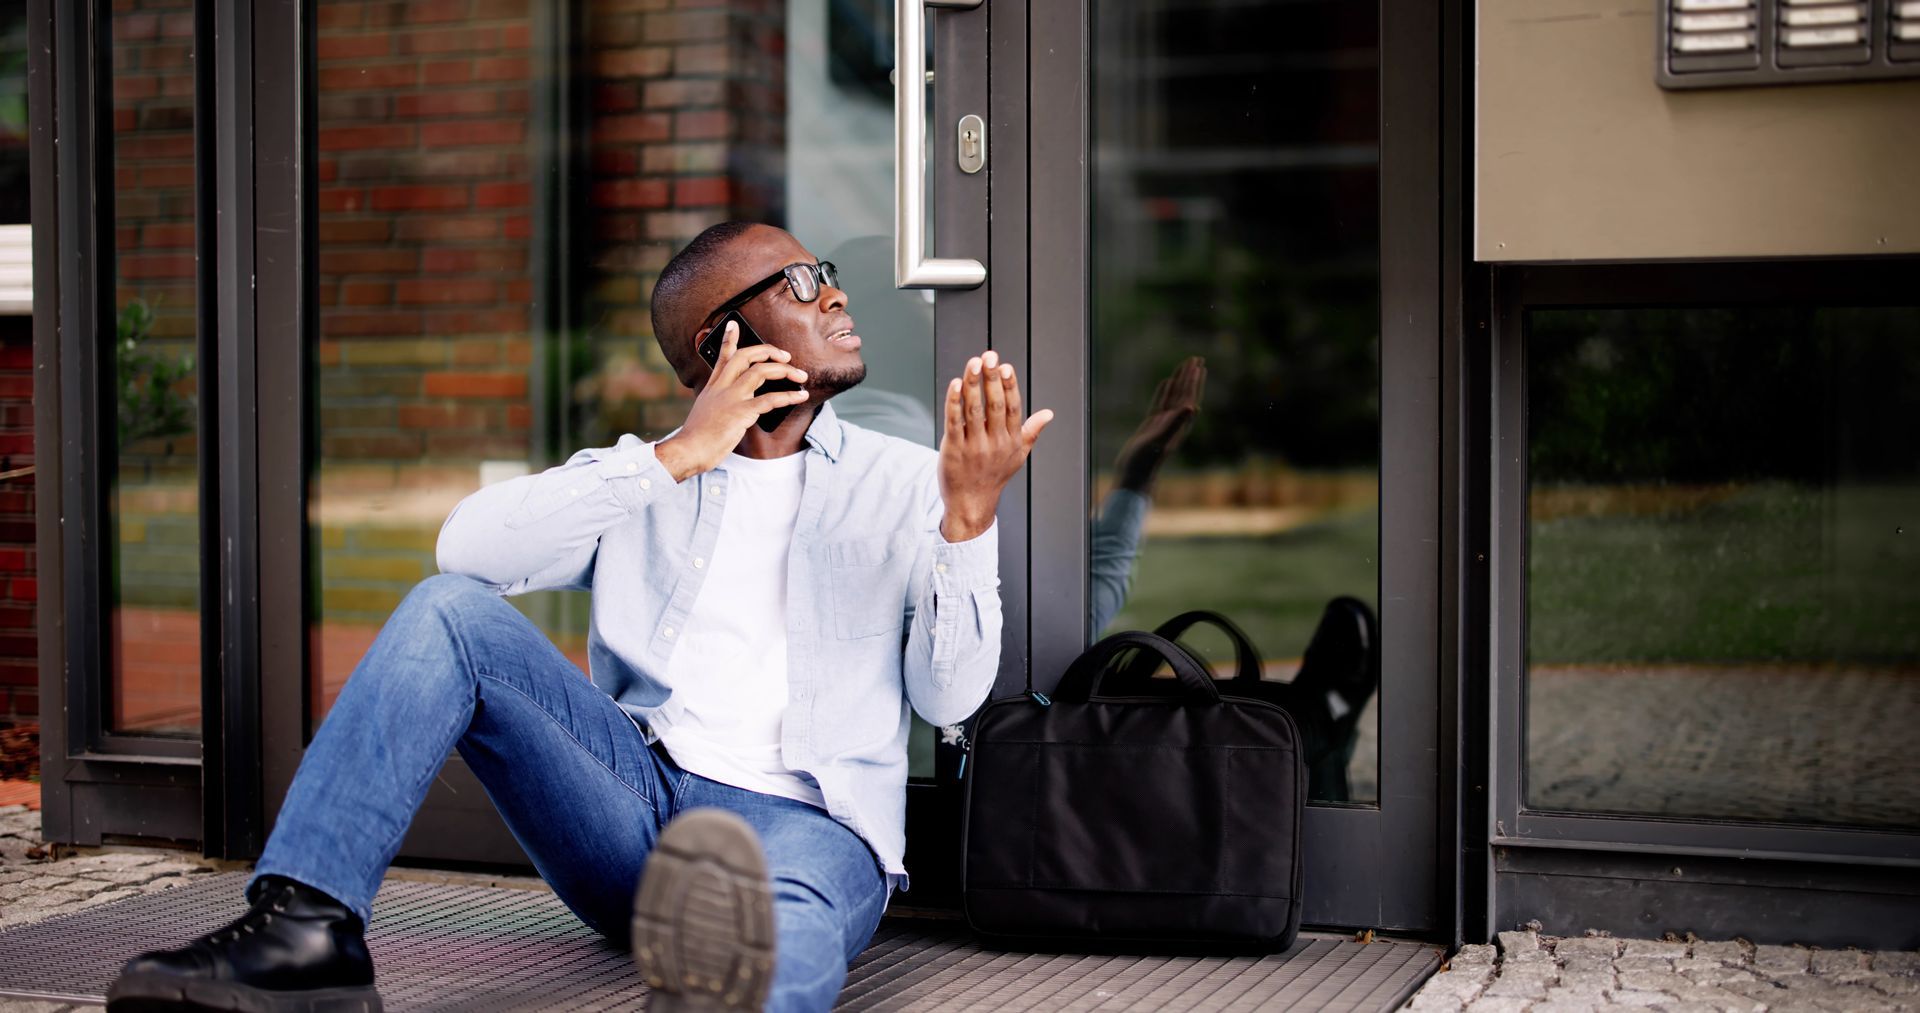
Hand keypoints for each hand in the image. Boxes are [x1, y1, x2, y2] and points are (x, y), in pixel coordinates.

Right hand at [654, 320, 809, 481]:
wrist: (688, 450)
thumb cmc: (697, 436)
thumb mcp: (705, 411)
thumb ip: (719, 402)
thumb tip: (738, 402)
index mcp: (713, 386)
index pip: (722, 357)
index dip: (729, 339)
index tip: (735, 324)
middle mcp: (722, 387)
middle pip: (746, 356)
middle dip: (768, 351)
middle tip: (785, 356)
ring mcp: (731, 398)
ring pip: (761, 372)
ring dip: (785, 371)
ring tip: (801, 376)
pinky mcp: (741, 412)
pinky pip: (769, 399)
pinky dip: (788, 396)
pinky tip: (800, 396)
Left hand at [939, 349, 1053, 541]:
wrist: (971, 503)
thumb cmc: (994, 476)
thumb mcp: (1018, 455)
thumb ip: (1031, 431)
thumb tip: (1049, 413)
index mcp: (1011, 440)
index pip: (1012, 408)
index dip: (1009, 386)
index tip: (1005, 366)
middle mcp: (995, 442)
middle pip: (994, 405)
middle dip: (992, 379)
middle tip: (989, 356)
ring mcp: (974, 446)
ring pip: (974, 410)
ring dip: (972, 384)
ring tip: (973, 363)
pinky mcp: (953, 449)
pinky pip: (954, 422)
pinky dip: (954, 402)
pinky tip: (954, 384)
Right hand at [1114, 356, 1204, 493]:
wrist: (1135, 476)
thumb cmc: (1146, 461)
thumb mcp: (1160, 440)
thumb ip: (1175, 423)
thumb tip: (1191, 407)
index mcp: (1179, 424)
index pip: (1188, 396)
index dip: (1193, 380)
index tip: (1198, 364)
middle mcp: (1175, 422)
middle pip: (1185, 393)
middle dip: (1190, 376)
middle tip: (1197, 358)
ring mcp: (1164, 423)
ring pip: (1174, 396)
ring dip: (1180, 380)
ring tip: (1185, 366)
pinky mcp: (1152, 425)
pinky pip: (1161, 403)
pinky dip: (1164, 391)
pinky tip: (1166, 382)